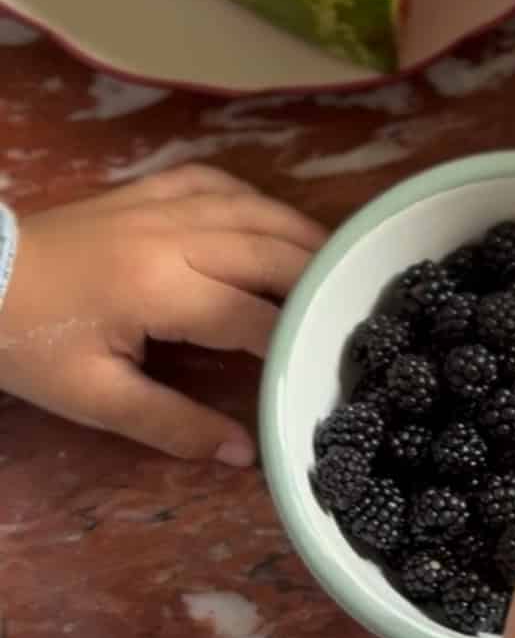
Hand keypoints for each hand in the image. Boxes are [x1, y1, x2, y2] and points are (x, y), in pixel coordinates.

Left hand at [0, 164, 324, 464]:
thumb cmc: (29, 344)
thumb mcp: (94, 398)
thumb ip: (173, 425)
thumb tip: (243, 455)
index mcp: (161, 287)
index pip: (253, 317)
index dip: (295, 343)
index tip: (330, 365)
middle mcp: (173, 234)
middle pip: (271, 251)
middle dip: (319, 279)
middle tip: (358, 305)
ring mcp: (160, 203)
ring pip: (255, 208)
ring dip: (302, 234)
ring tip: (339, 264)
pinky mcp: (145, 190)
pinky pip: (219, 182)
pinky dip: (256, 200)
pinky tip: (273, 220)